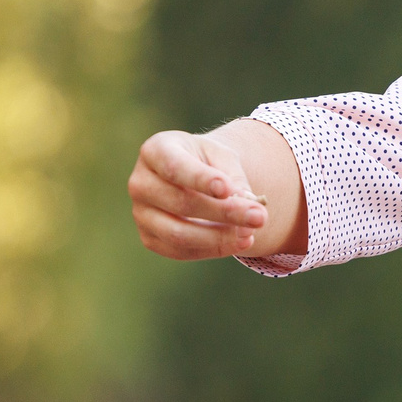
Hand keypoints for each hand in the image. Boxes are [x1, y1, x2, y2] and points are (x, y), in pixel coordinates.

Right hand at [129, 128, 271, 259]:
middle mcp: (140, 182)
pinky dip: (213, 249)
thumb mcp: (223, 157)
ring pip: (179, 234)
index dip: (201, 180)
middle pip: (181, 203)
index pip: (175, 167)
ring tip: (250, 234)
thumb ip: (234, 177)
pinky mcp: (149, 238)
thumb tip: (247, 204)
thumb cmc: (209, 163)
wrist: (194, 178)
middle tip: (260, 217)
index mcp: (155, 151)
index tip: (228, 189)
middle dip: (224, 213)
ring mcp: (141, 213)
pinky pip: (180, 251)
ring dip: (219, 238)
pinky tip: (238, 242)